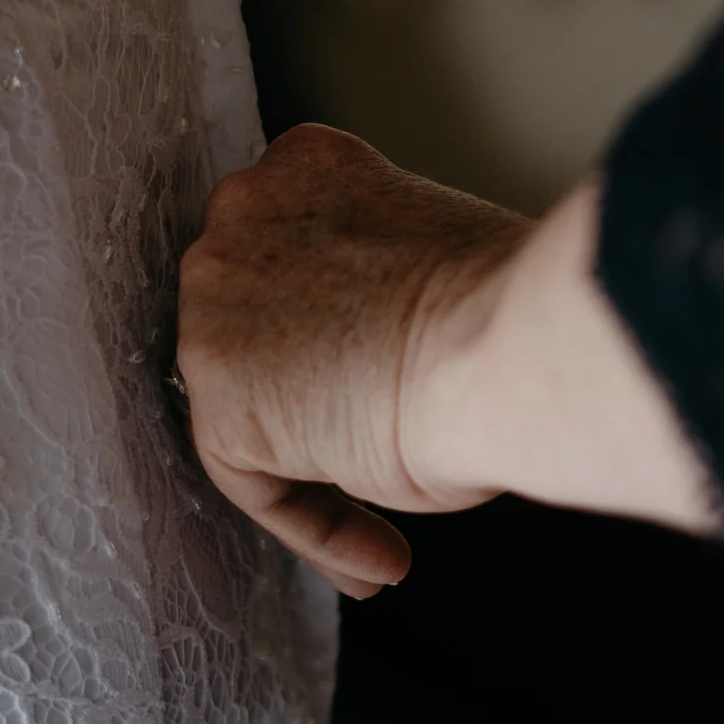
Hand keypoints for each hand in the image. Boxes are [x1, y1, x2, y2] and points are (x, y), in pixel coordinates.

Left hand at [177, 125, 722, 594]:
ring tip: (385, 538)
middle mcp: (240, 215)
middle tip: (375, 458)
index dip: (329, 331)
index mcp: (306, 164)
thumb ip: (378, 282)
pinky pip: (254, 483)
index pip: (291, 255)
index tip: (377, 379)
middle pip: (255, 325)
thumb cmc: (508, 310)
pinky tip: (380, 559)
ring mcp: (215, 303)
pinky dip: (316, 529)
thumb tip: (381, 353)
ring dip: (314, 474)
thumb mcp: (433, 256)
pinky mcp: (217, 394)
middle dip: (309, 398)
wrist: (507, 347)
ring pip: (250, 406)